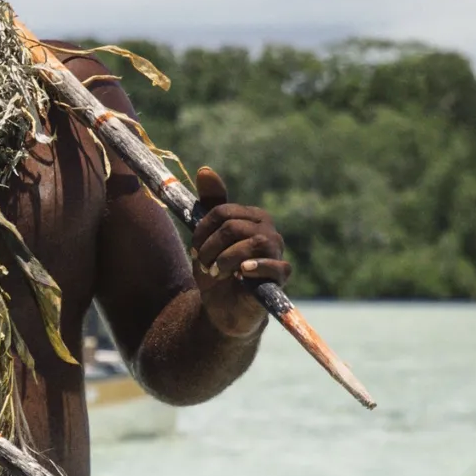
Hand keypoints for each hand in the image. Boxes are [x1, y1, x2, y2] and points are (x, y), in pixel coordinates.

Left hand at [189, 165, 290, 336]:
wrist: (222, 306)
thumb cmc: (217, 268)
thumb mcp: (206, 236)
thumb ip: (209, 203)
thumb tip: (205, 169)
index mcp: (252, 216)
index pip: (221, 212)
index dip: (202, 231)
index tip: (195, 248)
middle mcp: (269, 230)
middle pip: (232, 227)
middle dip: (210, 248)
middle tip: (204, 264)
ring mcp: (277, 252)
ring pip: (251, 243)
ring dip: (224, 261)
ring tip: (217, 273)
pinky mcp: (281, 276)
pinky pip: (274, 266)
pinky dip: (255, 267)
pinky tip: (242, 273)